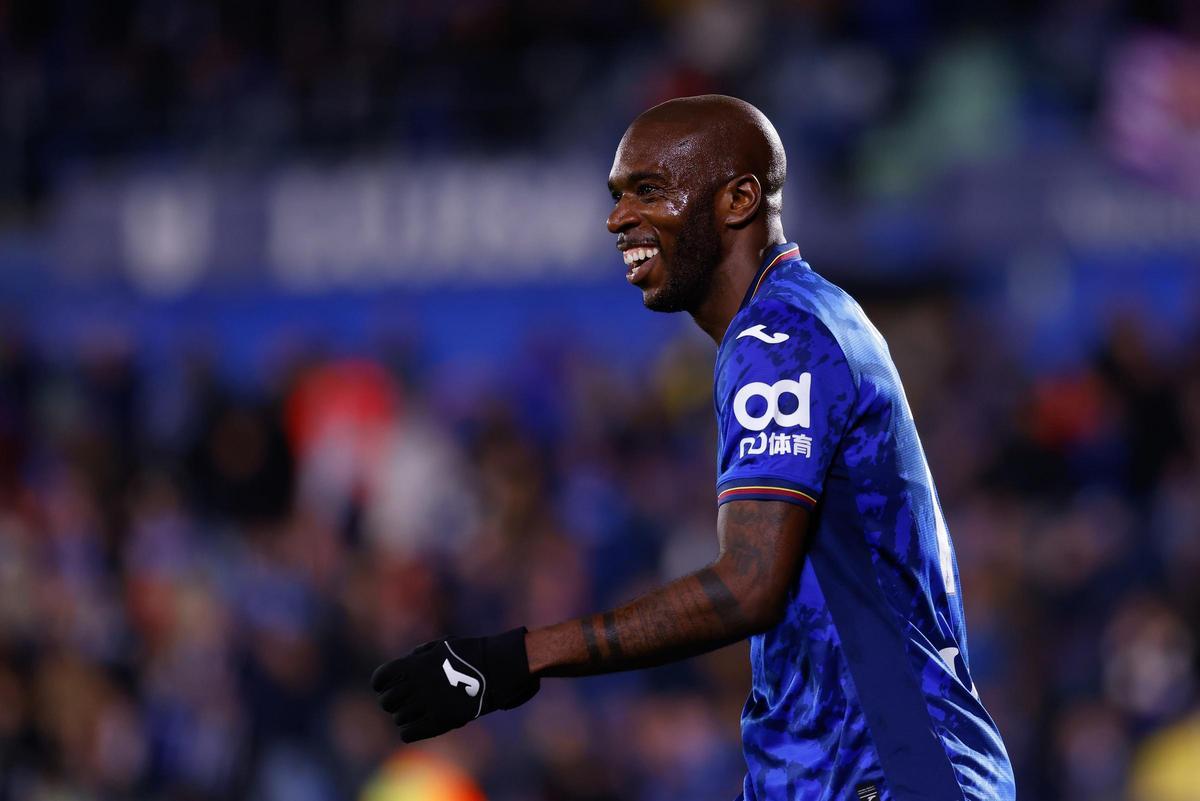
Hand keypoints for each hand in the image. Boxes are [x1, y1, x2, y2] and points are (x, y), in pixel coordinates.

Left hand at [371, 627, 539, 741]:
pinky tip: (419, 726)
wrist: (497, 668)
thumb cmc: (471, 654)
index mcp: (414, 664)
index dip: (381, 684)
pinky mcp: (439, 721)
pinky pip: (408, 733)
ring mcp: (427, 703)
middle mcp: (416, 684)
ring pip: (398, 719)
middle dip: (392, 703)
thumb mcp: (442, 646)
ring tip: (417, 714)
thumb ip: (419, 656)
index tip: (386, 688)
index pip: (380, 679)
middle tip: (404, 704)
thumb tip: (405, 664)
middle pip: (387, 702)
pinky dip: (410, 731)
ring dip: (405, 717)